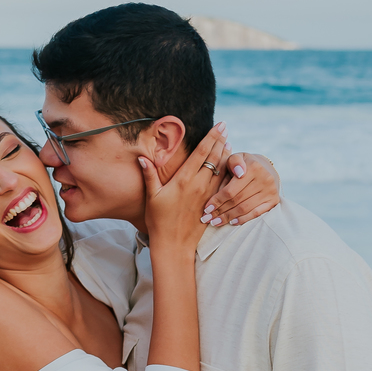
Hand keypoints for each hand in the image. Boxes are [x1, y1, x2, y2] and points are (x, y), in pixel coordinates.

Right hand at [142, 122, 229, 252]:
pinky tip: (228, 167)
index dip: (212, 137)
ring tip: (229, 143)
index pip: (201, 152)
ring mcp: (207, 195)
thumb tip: (142, 158)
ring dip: (225, 155)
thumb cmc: (159, 221)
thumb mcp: (152, 197)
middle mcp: (199, 185)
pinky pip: (222, 184)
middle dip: (220, 141)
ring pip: (220, 170)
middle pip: (214, 158)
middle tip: (226, 128)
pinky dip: (226, 172)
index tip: (220, 125)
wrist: (174, 245)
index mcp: (184, 180)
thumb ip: (150, 176)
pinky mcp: (211, 204)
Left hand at [202, 152, 279, 227]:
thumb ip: (233, 162)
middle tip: (207, 219)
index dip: (217, 200)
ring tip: (215, 222)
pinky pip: (256, 213)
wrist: (265, 167)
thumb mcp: (237, 158)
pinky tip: (232, 222)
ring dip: (228, 217)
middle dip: (220, 211)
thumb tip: (239, 173)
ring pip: (245, 208)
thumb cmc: (244, 164)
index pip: (231, 189)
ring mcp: (270, 190)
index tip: (206, 209)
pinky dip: (243, 219)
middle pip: (237, 200)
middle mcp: (265, 179)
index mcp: (253, 167)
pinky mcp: (274, 200)